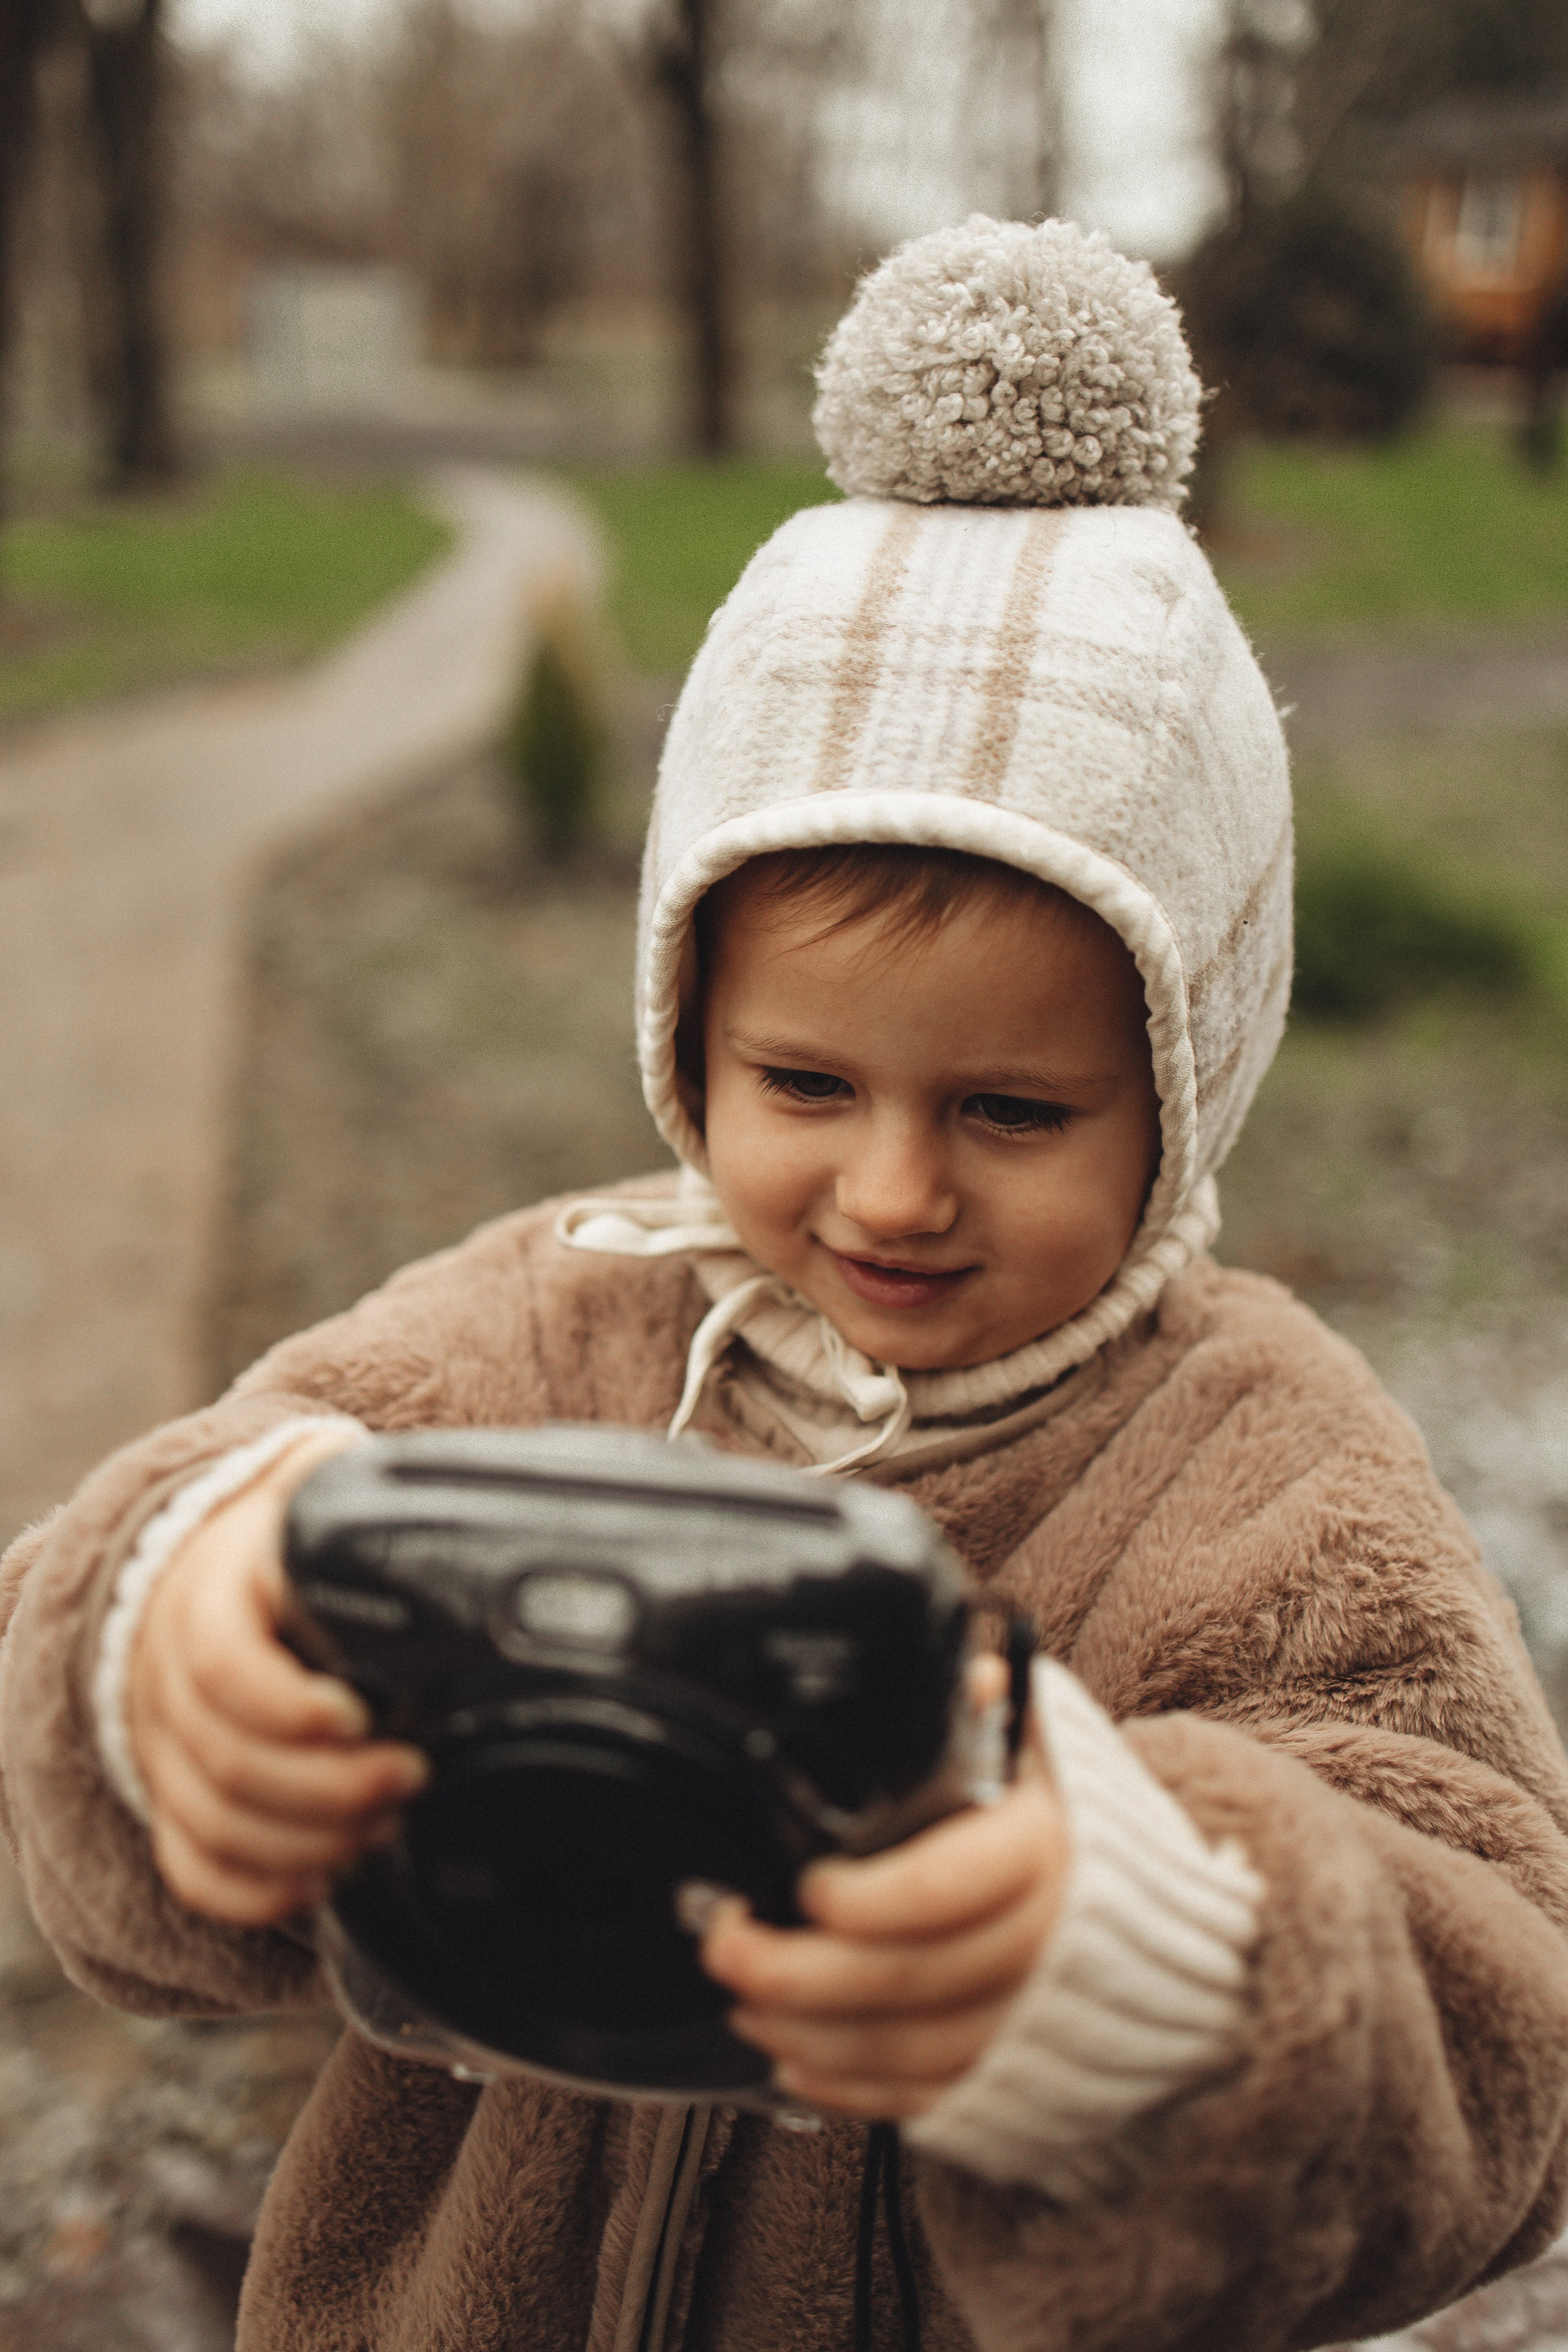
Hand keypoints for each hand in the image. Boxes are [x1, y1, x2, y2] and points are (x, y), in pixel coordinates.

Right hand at [126, 1428, 429, 1927]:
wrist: (211, 1570)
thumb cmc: (289, 1545)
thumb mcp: (322, 1510)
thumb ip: (380, 1523)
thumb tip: (479, 1554)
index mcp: (214, 1594)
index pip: (222, 1662)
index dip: (290, 1707)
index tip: (363, 1718)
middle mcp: (173, 1671)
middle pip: (227, 1758)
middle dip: (329, 1789)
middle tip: (410, 1778)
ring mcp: (165, 1740)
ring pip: (214, 1821)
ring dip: (306, 1842)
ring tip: (383, 1826)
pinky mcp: (172, 1795)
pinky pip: (194, 1867)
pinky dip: (256, 1890)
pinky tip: (319, 1880)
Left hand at [700, 1676, 1066, 2122]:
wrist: (1179, 1932)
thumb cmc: (1086, 1828)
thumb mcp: (1045, 1752)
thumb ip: (986, 1714)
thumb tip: (954, 1671)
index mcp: (1042, 1855)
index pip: (942, 1888)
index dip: (862, 1898)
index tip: (805, 1885)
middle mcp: (1043, 1951)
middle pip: (907, 1979)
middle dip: (796, 1971)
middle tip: (726, 1946)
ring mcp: (1029, 2029)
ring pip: (902, 2051)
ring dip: (806, 2033)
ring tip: (744, 1998)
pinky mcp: (1012, 2084)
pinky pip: (920, 2101)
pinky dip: (846, 2088)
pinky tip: (791, 2059)